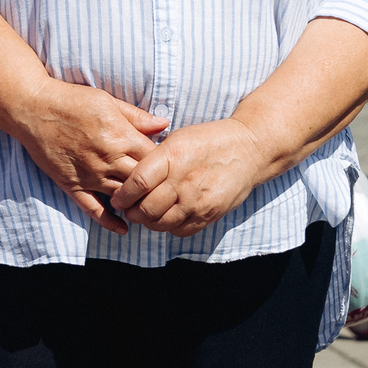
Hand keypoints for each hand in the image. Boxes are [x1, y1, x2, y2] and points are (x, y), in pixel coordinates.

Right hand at [2, 78, 166, 232]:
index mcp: (120, 136)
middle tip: (165, 192)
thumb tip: (164, 124)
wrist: (33, 109)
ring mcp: (89, 175)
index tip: (170, 166)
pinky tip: (123, 228)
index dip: (166, 164)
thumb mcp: (108, 101)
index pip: (155, 158)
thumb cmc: (72, 100)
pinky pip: (93, 209)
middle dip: (156, 188)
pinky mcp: (72, 185)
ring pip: (122, 197)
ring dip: (137, 205)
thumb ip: (137, 117)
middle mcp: (107, 159)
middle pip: (142, 182)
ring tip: (149, 209)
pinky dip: (109, 221)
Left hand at [105, 117, 267, 235]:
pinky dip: (169, 227)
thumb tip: (129, 178)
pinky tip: (168, 217)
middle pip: (146, 208)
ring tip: (146, 214)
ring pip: (161, 223)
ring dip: (148, 222)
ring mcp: (198, 200)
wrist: (249, 149)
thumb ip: (154, 158)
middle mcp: (184, 180)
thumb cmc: (209, 140)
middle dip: (132, 212)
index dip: (123, 195)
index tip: (117, 199)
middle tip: (129, 210)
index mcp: (172, 156)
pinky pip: (180, 230)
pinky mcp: (210, 214)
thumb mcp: (178, 138)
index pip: (138, 183)